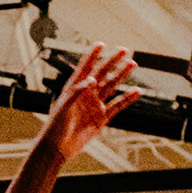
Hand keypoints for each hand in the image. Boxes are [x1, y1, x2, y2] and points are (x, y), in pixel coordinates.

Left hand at [41, 45, 139, 163]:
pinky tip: (136, 91)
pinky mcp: (101, 118)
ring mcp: (95, 105)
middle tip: (124, 50)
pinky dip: (127, 99)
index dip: (92, 55)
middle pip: (102, 73)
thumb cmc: (55, 126)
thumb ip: (77, 92)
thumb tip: (91, 79)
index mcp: (74, 88)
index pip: (85, 67)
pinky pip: (117, 106)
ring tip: (132, 64)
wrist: (58, 148)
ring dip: (121, 75)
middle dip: (112, 61)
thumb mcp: (63, 107)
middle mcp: (86, 94)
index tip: (101, 44)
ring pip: (111, 86)